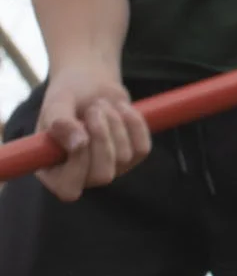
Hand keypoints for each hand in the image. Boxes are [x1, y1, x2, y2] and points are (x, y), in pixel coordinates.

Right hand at [36, 63, 150, 200]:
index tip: (81, 129)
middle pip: (103, 175)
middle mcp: (83, 178)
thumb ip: (61, 124)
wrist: (90, 85)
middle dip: (101, 136)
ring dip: (114, 123)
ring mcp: (109, 169)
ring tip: (102, 104)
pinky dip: (133, 122)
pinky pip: (142, 148)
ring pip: (123, 157)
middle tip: (94, 109)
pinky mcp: (132, 156)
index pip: (70, 190)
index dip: (78, 162)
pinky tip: (121, 108)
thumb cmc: (67, 98)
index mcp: (55, 174)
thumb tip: (79, 143)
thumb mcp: (57, 105)